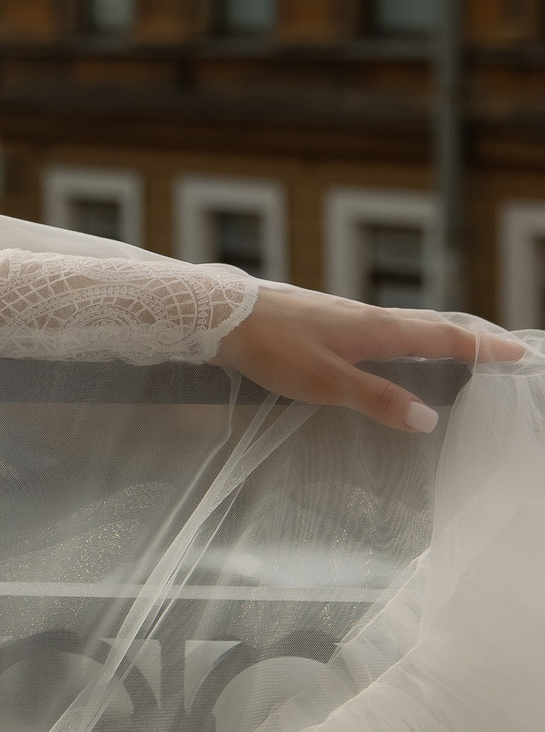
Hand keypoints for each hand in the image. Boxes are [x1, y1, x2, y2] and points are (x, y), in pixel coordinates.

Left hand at [214, 284, 523, 431]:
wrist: (216, 314)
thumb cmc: (270, 347)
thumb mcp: (326, 383)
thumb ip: (377, 400)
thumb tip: (429, 418)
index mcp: (376, 329)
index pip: (442, 336)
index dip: (481, 348)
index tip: (517, 353)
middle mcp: (364, 315)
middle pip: (428, 324)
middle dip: (466, 336)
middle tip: (498, 348)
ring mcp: (341, 313)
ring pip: (401, 323)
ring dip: (434, 333)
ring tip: (454, 346)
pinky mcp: (319, 317)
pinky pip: (375, 326)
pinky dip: (400, 334)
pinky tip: (387, 347)